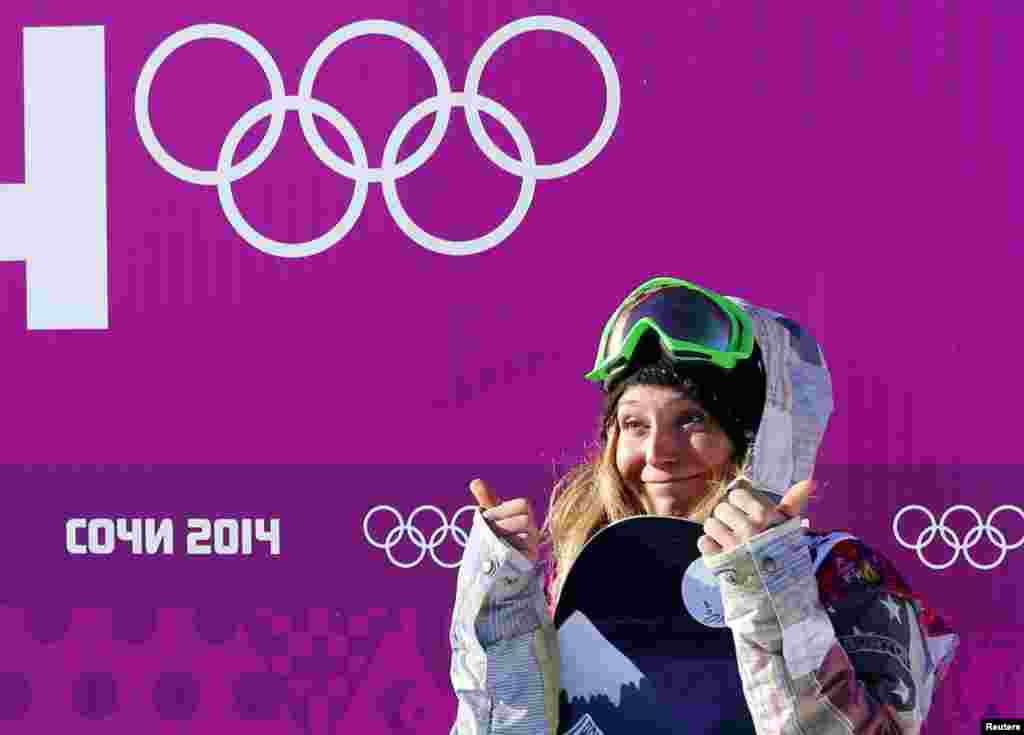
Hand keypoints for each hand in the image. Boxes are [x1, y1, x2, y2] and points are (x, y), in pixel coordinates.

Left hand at [470, 478, 540, 562]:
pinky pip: (523, 553)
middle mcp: (532, 528)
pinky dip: (508, 551)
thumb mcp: (491, 515)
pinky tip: (498, 552)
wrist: (495, 559)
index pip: (523, 504)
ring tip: (493, 541)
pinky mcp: (528, 559)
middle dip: (503, 523)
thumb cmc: (496, 532)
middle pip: (525, 519)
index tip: (486, 516)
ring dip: (505, 536)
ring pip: (526, 536)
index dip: (502, 509)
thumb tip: (475, 482)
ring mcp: (532, 544)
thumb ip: (485, 498)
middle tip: (490, 530)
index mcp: (525, 514)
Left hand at [697, 479, 814, 555]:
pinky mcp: (721, 562)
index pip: (738, 495)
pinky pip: (703, 542)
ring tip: (727, 540)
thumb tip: (809, 482)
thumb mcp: (790, 530)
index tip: (743, 510)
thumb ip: (793, 505)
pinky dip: (709, 546)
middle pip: (722, 509)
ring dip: (716, 532)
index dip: (737, 502)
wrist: (778, 594)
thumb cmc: (783, 557)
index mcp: (766, 519)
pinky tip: (721, 551)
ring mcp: (734, 546)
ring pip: (710, 524)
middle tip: (735, 528)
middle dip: (726, 517)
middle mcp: (750, 530)